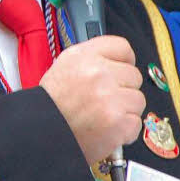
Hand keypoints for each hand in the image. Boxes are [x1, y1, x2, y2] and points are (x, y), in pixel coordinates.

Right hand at [38, 35, 144, 164]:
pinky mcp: (118, 123)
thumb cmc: (52, 103)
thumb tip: (117, 63)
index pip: (123, 48)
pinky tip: (107, 130)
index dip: (124, 62)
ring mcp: (110, 98)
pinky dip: (124, 131)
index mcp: (85, 56)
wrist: (41, 133)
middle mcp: (98, 73)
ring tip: (104, 116)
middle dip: (123, 89)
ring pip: (138, 100)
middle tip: (105, 100)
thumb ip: (92, 59)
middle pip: (134, 75)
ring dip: (125, 111)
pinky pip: (136, 123)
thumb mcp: (64, 66)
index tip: (121, 72)